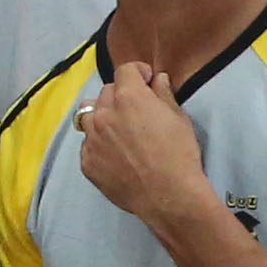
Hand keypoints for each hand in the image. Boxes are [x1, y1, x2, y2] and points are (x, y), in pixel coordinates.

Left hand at [76, 62, 215, 234]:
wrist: (168, 195)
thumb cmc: (179, 155)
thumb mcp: (178, 118)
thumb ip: (163, 94)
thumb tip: (157, 80)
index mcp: (128, 97)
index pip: (125, 71)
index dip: (138, 73)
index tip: (147, 81)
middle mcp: (104, 114)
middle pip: (107, 93)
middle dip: (121, 96)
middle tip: (137, 111)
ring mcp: (92, 139)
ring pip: (90, 116)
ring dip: (103, 117)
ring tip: (119, 131)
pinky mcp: (87, 162)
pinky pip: (88, 144)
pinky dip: (99, 144)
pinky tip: (116, 156)